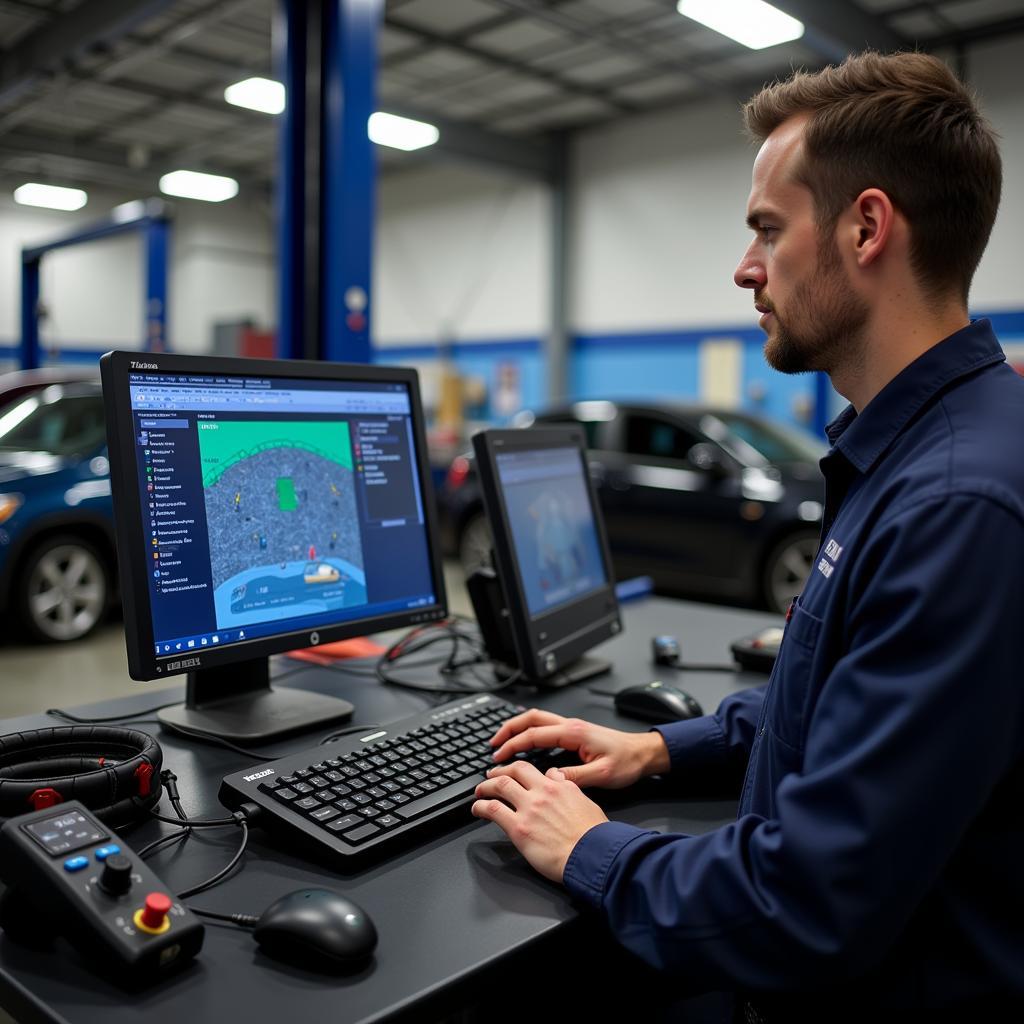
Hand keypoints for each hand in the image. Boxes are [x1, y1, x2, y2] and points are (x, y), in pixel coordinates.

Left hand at [471, 762, 607, 882]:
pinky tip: (477, 809)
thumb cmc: (594, 836)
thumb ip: (568, 787)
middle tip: (491, 776)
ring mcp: (529, 809)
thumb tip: (557, 777)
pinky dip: (481, 806)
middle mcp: (542, 792)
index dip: (517, 770)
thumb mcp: (585, 802)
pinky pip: (493, 810)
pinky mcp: (518, 828)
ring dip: (485, 787)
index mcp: (558, 786)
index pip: (532, 770)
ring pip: (499, 786)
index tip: (513, 774)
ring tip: (479, 792)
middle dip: (499, 772)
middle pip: (513, 771)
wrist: (591, 855)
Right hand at [489, 708, 670, 789]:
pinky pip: (546, 727)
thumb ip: (574, 777)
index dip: (513, 745)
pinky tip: (526, 744)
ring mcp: (572, 727)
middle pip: (531, 718)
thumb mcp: (601, 775)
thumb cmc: (627, 762)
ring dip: (518, 728)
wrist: (643, 753)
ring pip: (537, 719)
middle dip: (509, 729)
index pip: (534, 734)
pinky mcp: (575, 733)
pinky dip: (530, 731)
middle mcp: (570, 726)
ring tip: (503, 742)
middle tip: (493, 744)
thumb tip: (549, 779)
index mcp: (573, 733)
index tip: (498, 756)